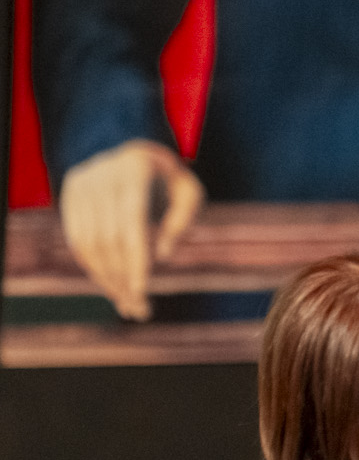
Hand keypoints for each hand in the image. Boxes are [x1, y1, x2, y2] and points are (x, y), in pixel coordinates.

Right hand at [57, 140, 204, 320]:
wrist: (131, 150)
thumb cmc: (170, 178)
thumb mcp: (189, 192)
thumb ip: (182, 221)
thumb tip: (161, 257)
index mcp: (134, 173)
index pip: (131, 226)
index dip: (135, 261)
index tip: (142, 292)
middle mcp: (101, 177)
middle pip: (108, 239)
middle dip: (122, 278)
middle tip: (139, 309)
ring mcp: (81, 186)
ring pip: (88, 243)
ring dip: (106, 278)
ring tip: (126, 303)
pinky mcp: (70, 196)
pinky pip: (77, 239)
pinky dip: (92, 266)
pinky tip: (110, 285)